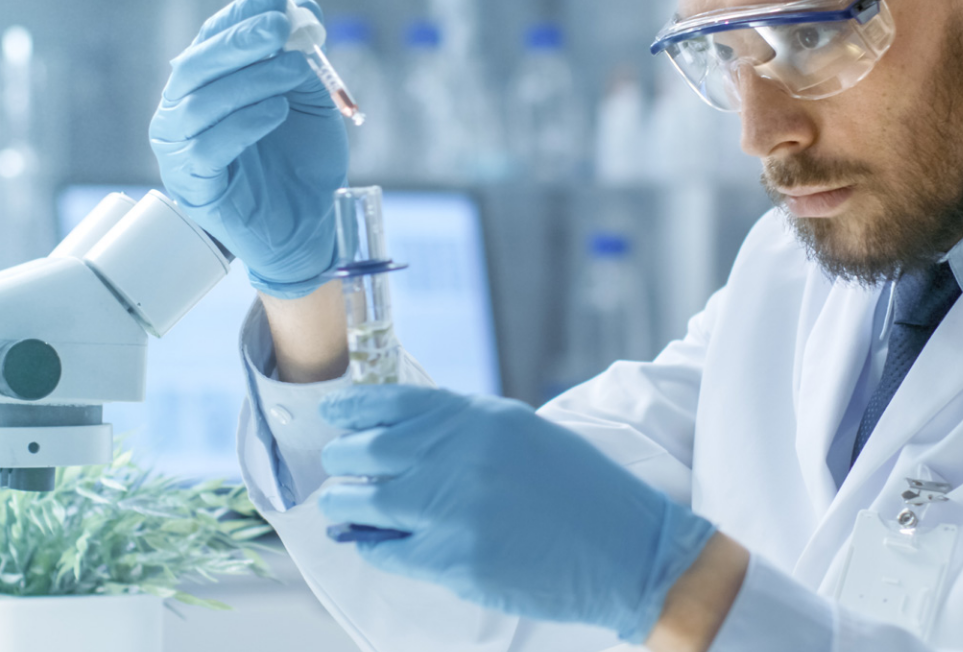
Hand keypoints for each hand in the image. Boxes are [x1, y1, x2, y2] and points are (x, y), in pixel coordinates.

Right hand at [149, 0, 345, 298]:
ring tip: (292, 70)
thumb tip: (304, 9)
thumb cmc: (302, 161)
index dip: (239, 16)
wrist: (311, 225)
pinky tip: (275, 111)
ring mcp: (180, 151)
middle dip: (237, 42)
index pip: (210, 40)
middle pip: (194, 67)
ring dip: (249, 80)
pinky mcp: (194, 187)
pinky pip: (207, 149)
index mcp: (206, 86)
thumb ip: (301, 59)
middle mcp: (183, 113)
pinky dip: (243, 124)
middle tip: (278, 27)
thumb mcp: (309, 100)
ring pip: (198, 104)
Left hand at [318, 386, 717, 642]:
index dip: (353, 410)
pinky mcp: (455, 560)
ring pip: (366, 501)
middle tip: (335, 466)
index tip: (333, 416)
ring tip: (339, 504)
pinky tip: (370, 540)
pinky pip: (387, 549)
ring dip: (343, 503)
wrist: (628, 552)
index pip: (394, 403)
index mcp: (482, 420)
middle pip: (369, 451)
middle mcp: (462, 456)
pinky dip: (370, 543)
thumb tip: (406, 437)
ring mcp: (455, 509)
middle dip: (342, 459)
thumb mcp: (527, 437)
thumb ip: (467, 432)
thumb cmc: (585, 495)